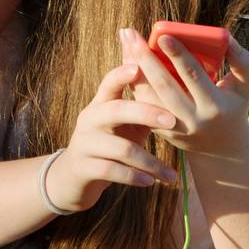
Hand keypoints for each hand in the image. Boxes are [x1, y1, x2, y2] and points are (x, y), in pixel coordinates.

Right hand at [44, 62, 178, 213]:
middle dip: (147, 113)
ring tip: (171, 175)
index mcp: (100, 103)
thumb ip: (142, 102)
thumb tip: (167, 77)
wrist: (75, 176)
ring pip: (121, 149)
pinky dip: (134, 177)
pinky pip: (112, 171)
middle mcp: (90, 119)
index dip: (122, 74)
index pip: (110, 82)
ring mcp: (84, 143)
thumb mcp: (124, 121)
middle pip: (117, 110)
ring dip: (150, 162)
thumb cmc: (110, 141)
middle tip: (173, 120)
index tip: (139, 66)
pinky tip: (151, 182)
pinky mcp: (84, 167)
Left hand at [122, 28, 248, 159]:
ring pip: (147, 96)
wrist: (222, 148)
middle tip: (132, 34)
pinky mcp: (160, 131)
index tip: (162, 35)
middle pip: (164, 85)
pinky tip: (128, 59)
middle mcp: (192, 119)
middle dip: (146, 58)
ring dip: (134, 68)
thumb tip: (226, 36)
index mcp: (214, 106)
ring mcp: (173, 128)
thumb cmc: (233, 106)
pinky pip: (143, 102)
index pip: (193, 76)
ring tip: (127, 41)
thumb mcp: (246, 85)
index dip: (177, 55)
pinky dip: (135, 80)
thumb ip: (240, 59)